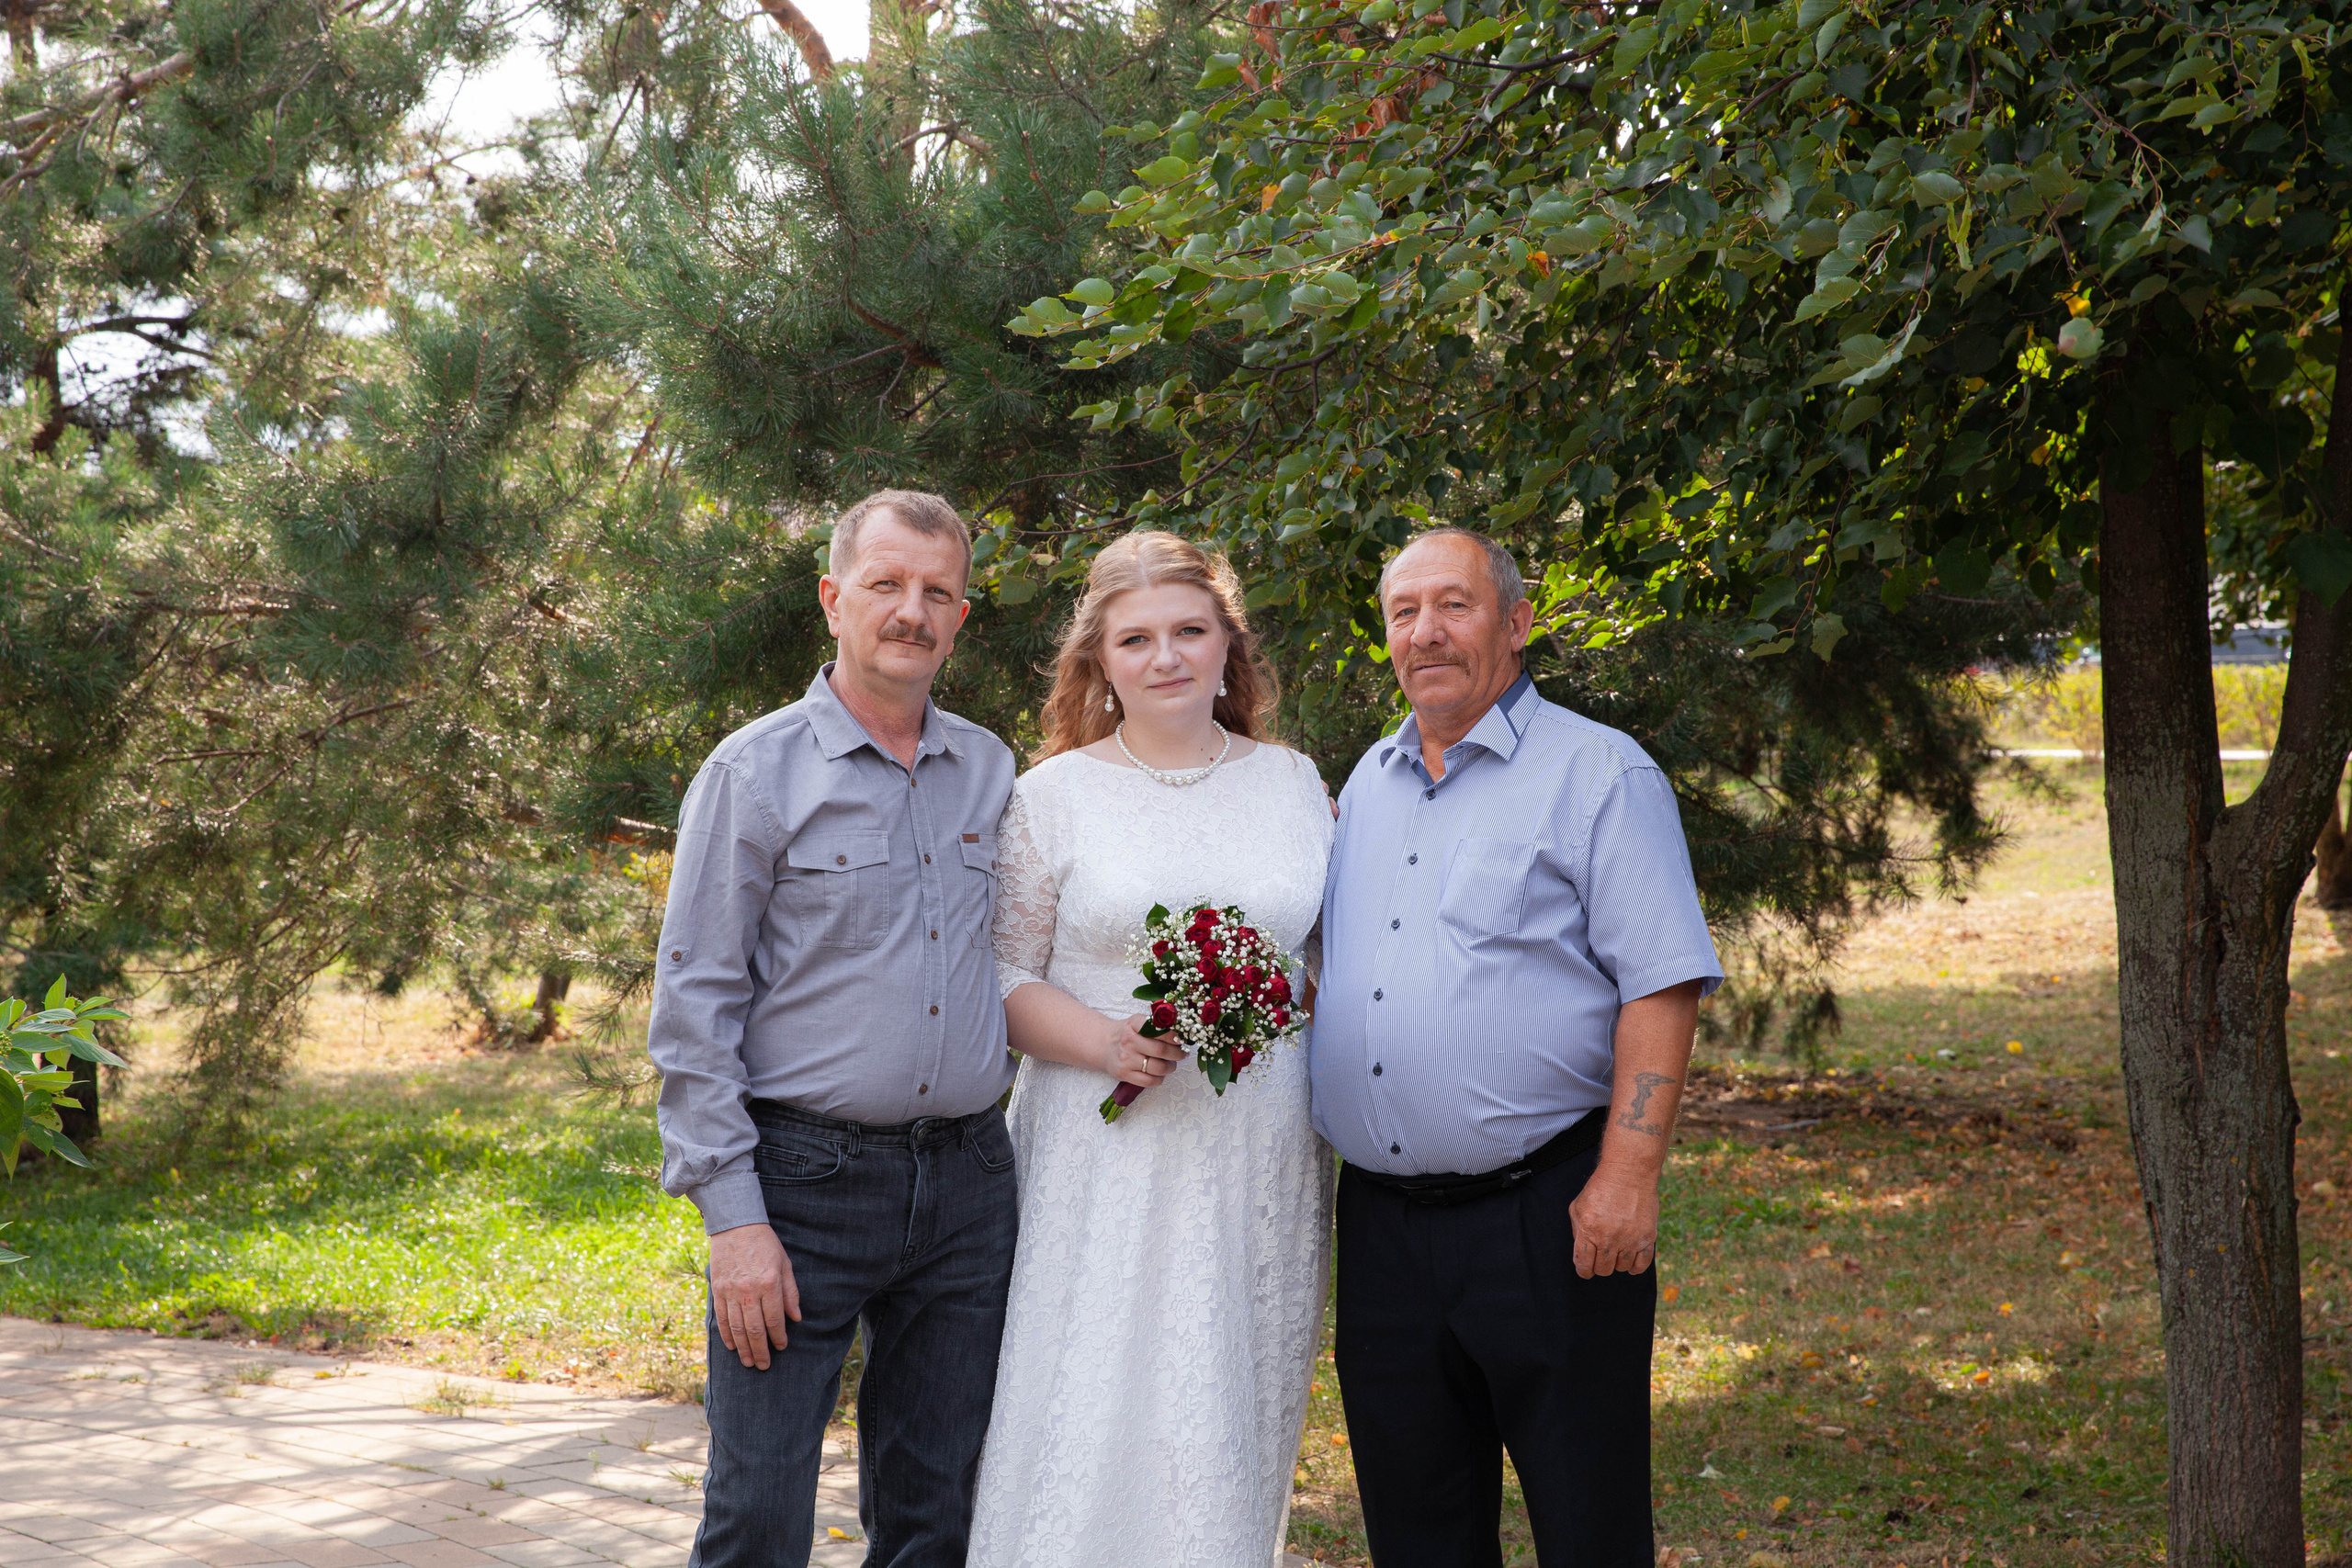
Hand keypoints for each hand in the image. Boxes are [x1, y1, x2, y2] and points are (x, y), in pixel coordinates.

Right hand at [708, 1222, 800, 1368]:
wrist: (736, 1226)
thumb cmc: (765, 1244)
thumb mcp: (784, 1264)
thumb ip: (790, 1292)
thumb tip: (796, 1318)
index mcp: (769, 1283)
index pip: (775, 1319)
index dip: (778, 1336)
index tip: (781, 1347)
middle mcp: (749, 1291)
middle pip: (754, 1329)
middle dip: (761, 1350)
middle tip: (764, 1365)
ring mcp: (731, 1292)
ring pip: (737, 1328)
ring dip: (743, 1348)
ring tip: (749, 1362)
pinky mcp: (718, 1290)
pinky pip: (722, 1318)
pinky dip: (727, 1335)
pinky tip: (732, 1347)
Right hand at [1100, 1012, 1184, 1088]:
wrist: (1104, 1045)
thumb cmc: (1127, 1034)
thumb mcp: (1137, 1022)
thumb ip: (1156, 1025)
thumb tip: (1181, 1034)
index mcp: (1134, 1024)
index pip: (1159, 1030)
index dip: (1174, 1037)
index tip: (1181, 1040)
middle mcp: (1129, 1041)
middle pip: (1161, 1050)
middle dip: (1177, 1054)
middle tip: (1182, 1054)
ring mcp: (1126, 1059)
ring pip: (1158, 1068)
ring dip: (1170, 1067)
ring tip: (1171, 1065)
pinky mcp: (1124, 1074)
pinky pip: (1149, 1081)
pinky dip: (1160, 1079)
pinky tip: (1160, 1074)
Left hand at [1568, 1162, 1659, 1278]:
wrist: (1629, 1173)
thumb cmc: (1601, 1188)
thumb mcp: (1578, 1207)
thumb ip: (1577, 1231)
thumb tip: (1582, 1253)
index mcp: (1589, 1230)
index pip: (1583, 1264)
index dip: (1583, 1270)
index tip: (1586, 1269)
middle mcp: (1609, 1238)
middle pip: (1603, 1269)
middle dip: (1599, 1266)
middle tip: (1601, 1256)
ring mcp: (1630, 1239)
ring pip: (1621, 1267)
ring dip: (1617, 1263)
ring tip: (1616, 1250)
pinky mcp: (1647, 1237)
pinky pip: (1642, 1264)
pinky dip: (1635, 1268)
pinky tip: (1630, 1263)